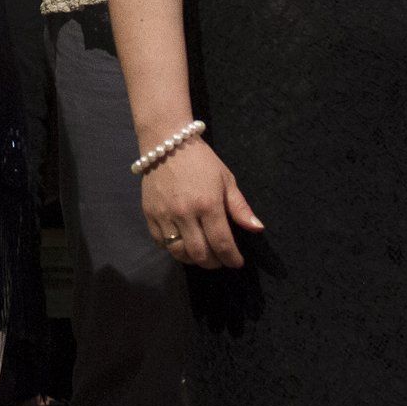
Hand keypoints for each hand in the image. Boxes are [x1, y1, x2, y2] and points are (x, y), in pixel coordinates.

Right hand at [141, 137, 262, 268]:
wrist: (166, 143)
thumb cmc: (201, 161)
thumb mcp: (226, 180)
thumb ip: (240, 207)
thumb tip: (257, 229)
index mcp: (208, 204)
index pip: (222, 243)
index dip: (231, 258)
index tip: (236, 263)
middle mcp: (185, 213)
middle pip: (200, 253)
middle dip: (214, 263)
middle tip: (220, 260)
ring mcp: (165, 215)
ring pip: (178, 252)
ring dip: (193, 260)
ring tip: (202, 255)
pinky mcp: (149, 214)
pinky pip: (160, 243)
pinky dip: (173, 249)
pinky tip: (182, 244)